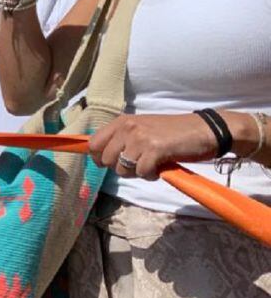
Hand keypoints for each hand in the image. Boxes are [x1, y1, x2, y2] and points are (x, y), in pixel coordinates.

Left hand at [88, 113, 217, 180]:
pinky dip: (151, 175)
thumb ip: (122, 140)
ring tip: (152, 165)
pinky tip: (161, 167)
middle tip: (139, 165)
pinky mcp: (154, 149)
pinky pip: (142, 173)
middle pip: (106, 160)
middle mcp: (127, 127)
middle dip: (121, 168)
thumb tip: (102, 158)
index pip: (93, 144)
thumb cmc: (172, 133)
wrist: (204, 130)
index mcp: (121, 122)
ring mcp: (140, 138)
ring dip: (137, 173)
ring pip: (123, 169)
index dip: (99, 158)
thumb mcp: (142, 130)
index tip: (112, 164)